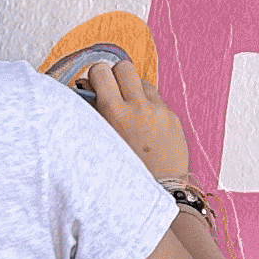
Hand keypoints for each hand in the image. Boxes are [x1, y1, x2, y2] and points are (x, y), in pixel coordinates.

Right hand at [72, 52, 192, 192]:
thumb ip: (92, 113)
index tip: (96, 87)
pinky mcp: (173, 117)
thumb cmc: (123, 172)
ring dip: (133, 90)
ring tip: (130, 110)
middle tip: (112, 93)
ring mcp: (159, 110)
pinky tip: (145, 125)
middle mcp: (139, 107)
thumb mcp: (100, 143)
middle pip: (124, 67)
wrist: (159, 191)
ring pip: (142, 80)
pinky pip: (157, 98)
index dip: (96, 77)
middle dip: (115, 76)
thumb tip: (86, 88)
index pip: (101, 71)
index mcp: (115, 114)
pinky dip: (148, 105)